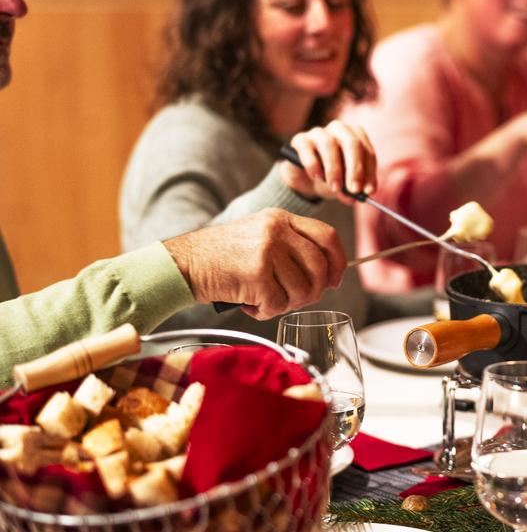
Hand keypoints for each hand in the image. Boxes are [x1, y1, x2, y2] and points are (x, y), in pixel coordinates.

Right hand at [164, 209, 345, 319]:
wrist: (183, 263)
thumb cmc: (222, 257)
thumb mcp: (260, 236)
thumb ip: (292, 247)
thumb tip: (328, 276)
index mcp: (281, 219)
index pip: (328, 236)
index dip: (338, 261)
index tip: (335, 280)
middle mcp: (277, 230)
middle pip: (319, 268)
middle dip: (312, 292)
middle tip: (292, 299)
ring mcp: (267, 251)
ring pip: (302, 290)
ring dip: (286, 304)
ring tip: (264, 300)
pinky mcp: (256, 274)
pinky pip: (279, 305)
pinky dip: (266, 312)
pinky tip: (250, 304)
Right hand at [280, 119, 377, 204]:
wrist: (306, 177)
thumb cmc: (332, 176)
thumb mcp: (345, 184)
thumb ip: (351, 190)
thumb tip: (354, 198)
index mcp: (356, 136)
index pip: (367, 152)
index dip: (370, 172)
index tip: (368, 191)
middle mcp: (339, 129)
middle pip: (352, 143)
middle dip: (355, 168)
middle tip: (353, 190)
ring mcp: (319, 132)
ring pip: (329, 144)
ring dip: (334, 169)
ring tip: (334, 187)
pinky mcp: (300, 139)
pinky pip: (306, 148)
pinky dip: (313, 165)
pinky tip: (316, 177)